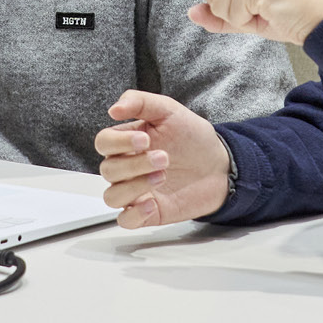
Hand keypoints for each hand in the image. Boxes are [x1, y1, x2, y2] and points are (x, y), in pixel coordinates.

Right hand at [93, 91, 229, 227]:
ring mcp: (136, 191)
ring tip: (161, 176)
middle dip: (135, 164)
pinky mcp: (147, 212)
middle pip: (108, 169)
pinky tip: (152, 203)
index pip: (103, 142)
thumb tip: (114, 109)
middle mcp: (127, 167)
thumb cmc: (192, 138)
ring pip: (112, 196)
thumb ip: (140, 102)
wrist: (219, 165)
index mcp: (127, 142)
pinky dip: (134, 214)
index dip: (118, 142)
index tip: (144, 139)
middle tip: (164, 157)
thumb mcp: (169, 111)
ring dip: (134, 187)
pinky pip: (125, 220)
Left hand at [190, 0, 322, 46]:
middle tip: (261, 5)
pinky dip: (248, 20)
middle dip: (229, 8)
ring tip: (266, 6)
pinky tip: (269, 9)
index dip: (225, 0)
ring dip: (239, 16)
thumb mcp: (246, 12)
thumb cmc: (290, 12)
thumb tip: (191, 12)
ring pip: (216, 3)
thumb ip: (217, 12)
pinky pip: (230, 12)